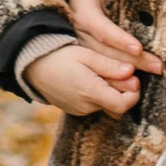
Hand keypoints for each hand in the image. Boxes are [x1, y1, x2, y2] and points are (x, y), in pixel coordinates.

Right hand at [21, 37, 141, 120]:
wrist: (31, 66)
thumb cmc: (59, 56)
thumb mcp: (86, 55)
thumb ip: (109, 66)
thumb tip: (132, 72)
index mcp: (91, 92)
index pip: (123, 105)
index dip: (134, 94)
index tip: (133, 77)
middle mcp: (86, 106)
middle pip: (116, 106)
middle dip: (124, 91)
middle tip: (121, 71)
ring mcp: (79, 110)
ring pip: (106, 106)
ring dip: (111, 93)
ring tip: (104, 73)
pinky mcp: (74, 109)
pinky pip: (94, 106)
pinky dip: (99, 95)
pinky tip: (92, 79)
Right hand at [70, 0, 159, 78]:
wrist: (63, 22)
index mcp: (85, 17)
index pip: (103, 30)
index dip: (119, 39)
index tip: (137, 47)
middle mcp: (84, 39)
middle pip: (109, 53)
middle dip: (134, 61)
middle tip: (158, 66)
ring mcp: (86, 55)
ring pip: (108, 69)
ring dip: (130, 75)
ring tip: (154, 76)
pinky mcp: (90, 66)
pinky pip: (105, 78)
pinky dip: (120, 86)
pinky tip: (138, 90)